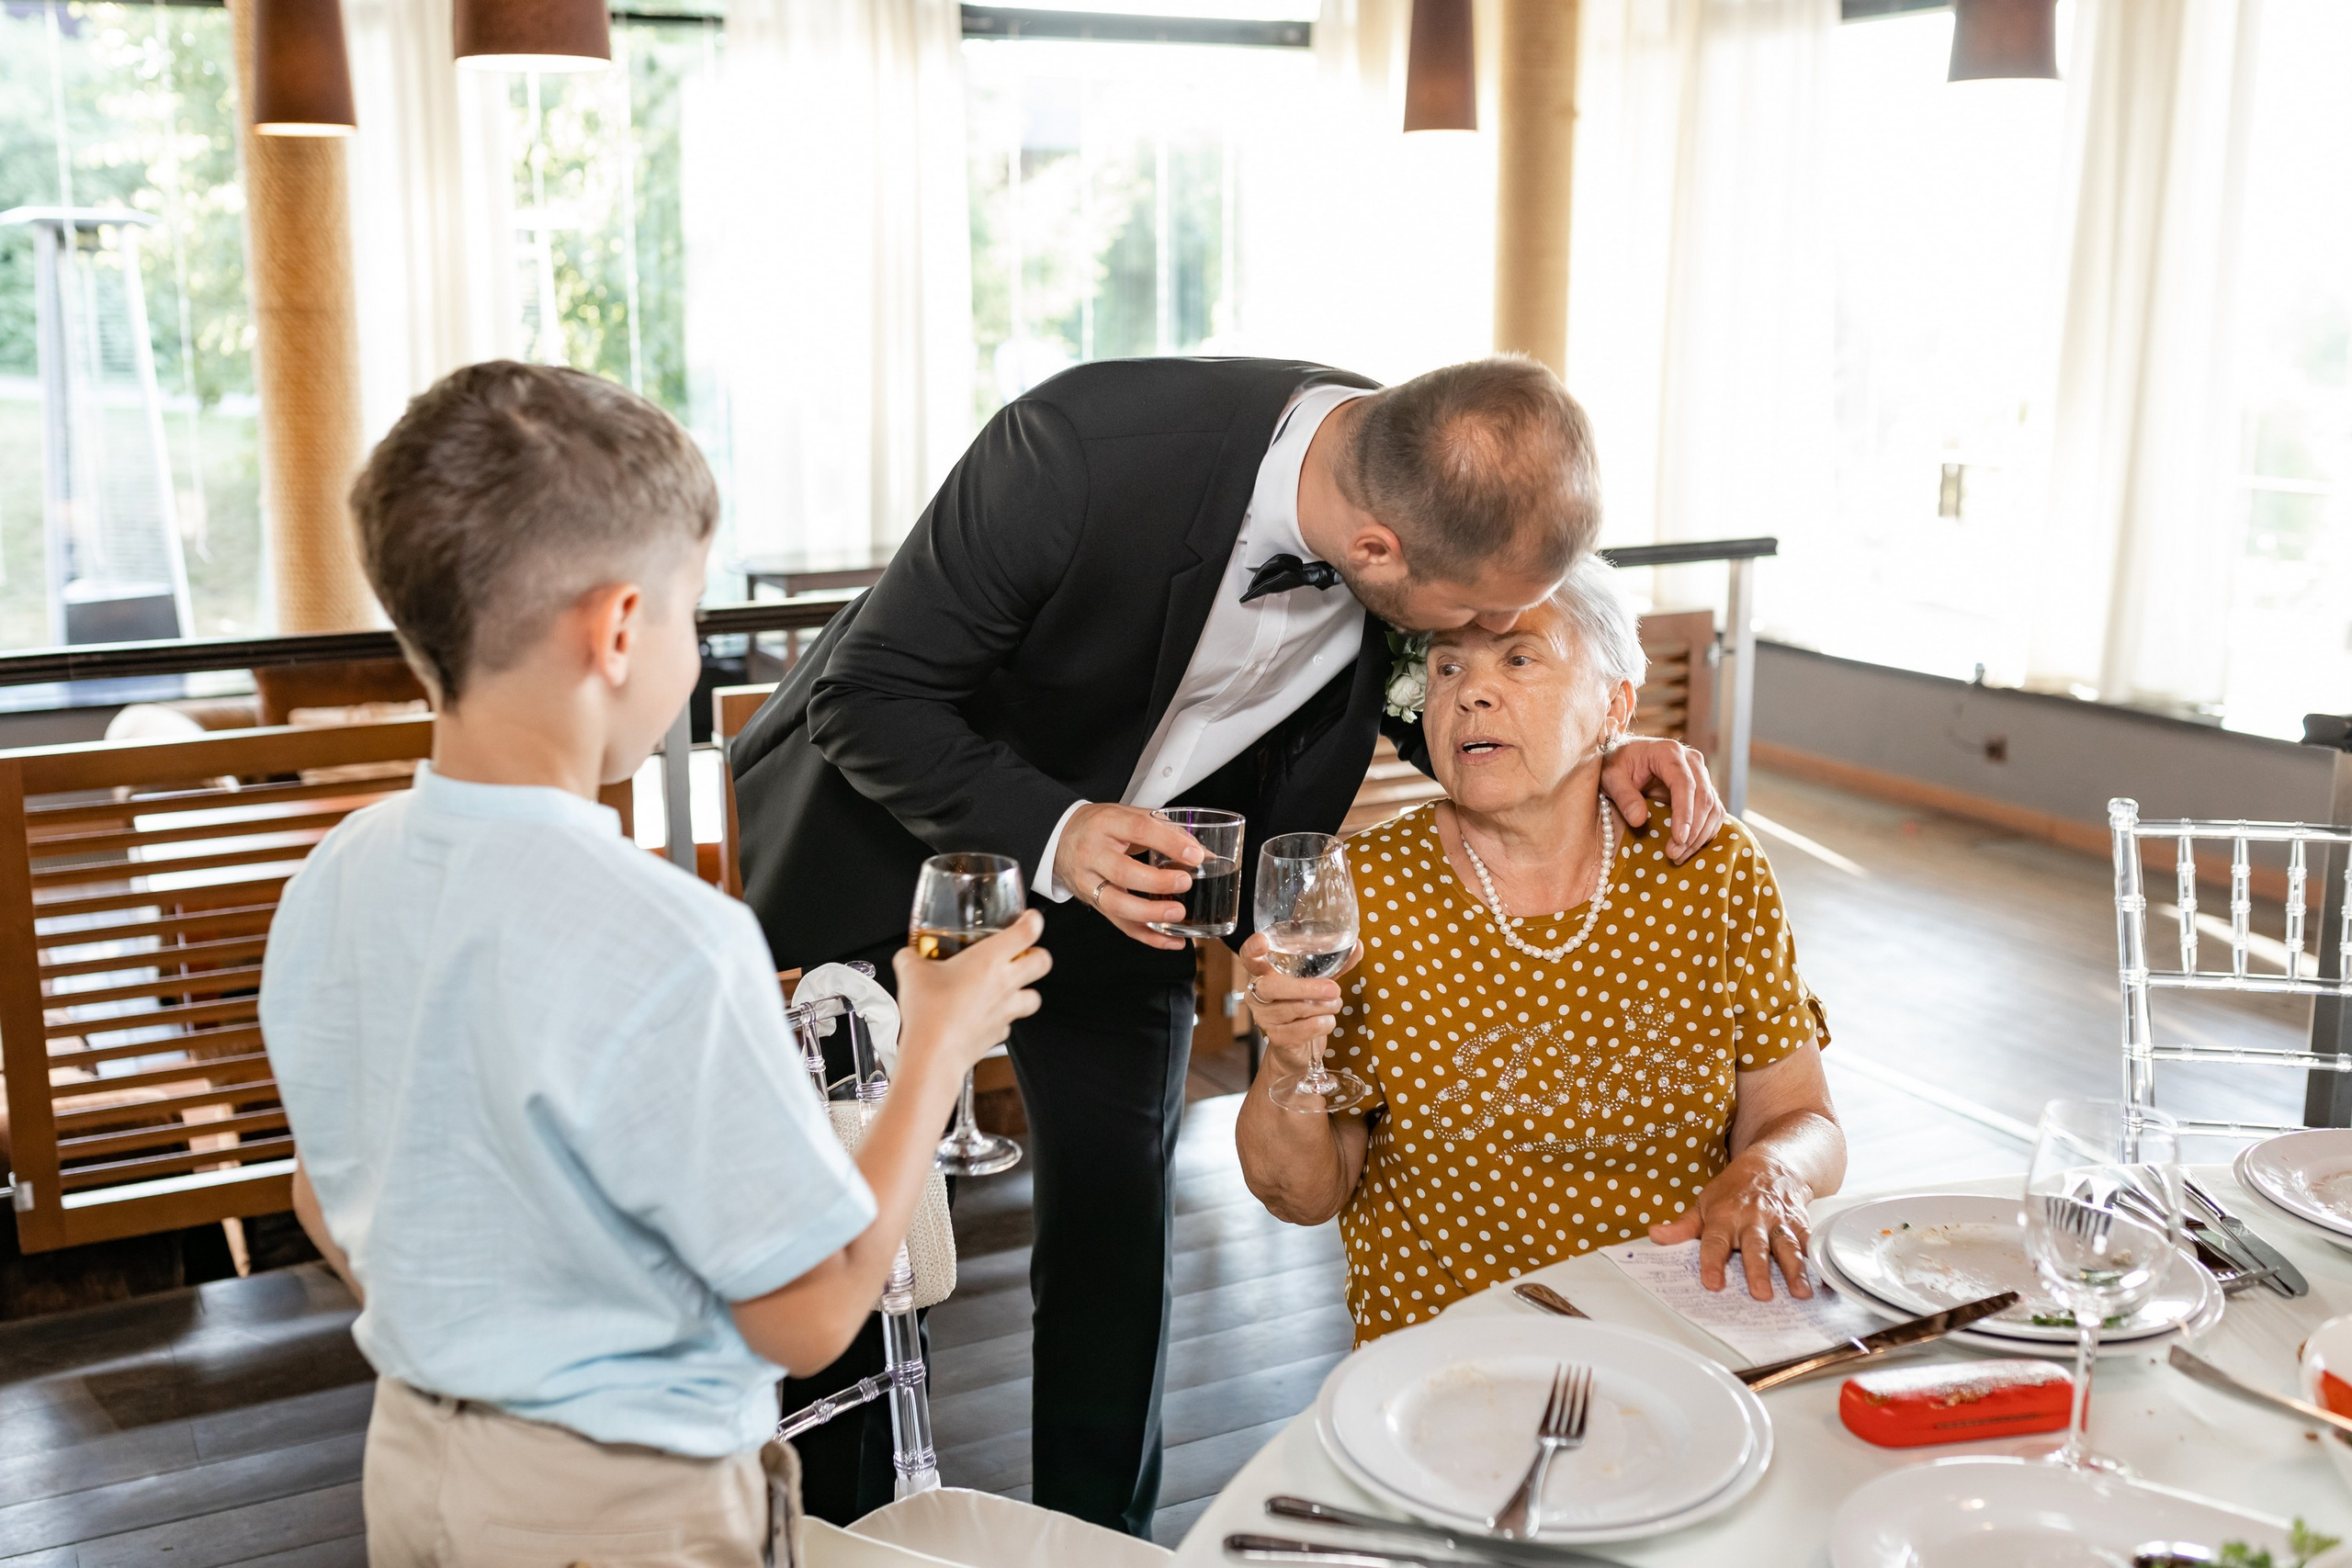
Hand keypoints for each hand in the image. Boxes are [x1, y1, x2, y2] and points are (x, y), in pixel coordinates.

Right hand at [892, 910, 1051, 1077]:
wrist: (934, 1053)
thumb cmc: (930, 1012)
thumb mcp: (911, 973)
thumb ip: (910, 958)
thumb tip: (908, 955)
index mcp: (989, 959)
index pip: (1027, 932)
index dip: (1032, 921)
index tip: (1029, 918)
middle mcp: (1005, 983)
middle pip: (1043, 962)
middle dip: (1038, 954)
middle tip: (1024, 953)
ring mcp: (1006, 1010)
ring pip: (1035, 997)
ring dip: (1026, 990)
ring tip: (1010, 987)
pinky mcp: (999, 1033)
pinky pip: (1009, 1023)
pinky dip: (1003, 1018)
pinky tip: (987, 1015)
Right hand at [1054, 803, 1202, 950]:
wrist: (1060, 838)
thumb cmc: (1101, 826)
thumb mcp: (1128, 816)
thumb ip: (1165, 830)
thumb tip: (1203, 853)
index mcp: (1106, 824)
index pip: (1139, 830)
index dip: (1168, 843)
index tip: (1195, 855)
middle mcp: (1093, 854)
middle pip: (1123, 872)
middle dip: (1157, 882)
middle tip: (1184, 882)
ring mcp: (1089, 882)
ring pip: (1117, 904)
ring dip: (1150, 914)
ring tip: (1178, 914)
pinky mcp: (1093, 904)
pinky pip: (1120, 924)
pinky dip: (1147, 936)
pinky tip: (1171, 940)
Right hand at [1236, 931, 1360, 1063]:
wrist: (1299, 1049)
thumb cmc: (1305, 1007)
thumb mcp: (1318, 982)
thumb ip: (1334, 964)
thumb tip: (1357, 946)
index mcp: (1264, 974)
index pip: (1249, 958)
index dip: (1252, 949)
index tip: (1263, 941)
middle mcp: (1258, 994)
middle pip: (1273, 986)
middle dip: (1307, 987)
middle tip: (1334, 989)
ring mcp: (1264, 1017)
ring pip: (1295, 1008)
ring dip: (1324, 1006)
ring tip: (1335, 1004)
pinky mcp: (1276, 1038)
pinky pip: (1304, 1028)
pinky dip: (1323, 1024)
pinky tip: (1327, 1021)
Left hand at [1600, 737, 1722, 862]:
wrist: (1626, 756)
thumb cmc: (1617, 764)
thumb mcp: (1611, 777)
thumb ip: (1624, 796)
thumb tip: (1639, 820)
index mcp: (1668, 752)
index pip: (1684, 784)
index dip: (1684, 813)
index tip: (1678, 838)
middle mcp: (1691, 761)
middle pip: (1704, 797)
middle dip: (1692, 830)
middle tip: (1674, 854)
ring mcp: (1701, 774)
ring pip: (1713, 808)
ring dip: (1700, 835)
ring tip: (1678, 856)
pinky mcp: (1704, 789)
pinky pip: (1713, 813)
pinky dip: (1704, 833)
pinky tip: (1688, 848)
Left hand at [1647, 1148, 1815, 1300]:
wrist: (1773, 1164)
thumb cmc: (1734, 1189)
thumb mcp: (1704, 1202)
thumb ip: (1683, 1226)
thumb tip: (1655, 1236)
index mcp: (1724, 1216)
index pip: (1715, 1241)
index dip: (1712, 1262)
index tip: (1713, 1283)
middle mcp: (1753, 1219)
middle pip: (1755, 1246)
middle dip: (1758, 1270)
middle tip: (1761, 1294)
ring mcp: (1779, 1221)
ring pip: (1787, 1246)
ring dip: (1795, 1270)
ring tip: (1800, 1292)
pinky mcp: (1800, 1223)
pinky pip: (1810, 1243)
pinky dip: (1818, 1261)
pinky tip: (1824, 1281)